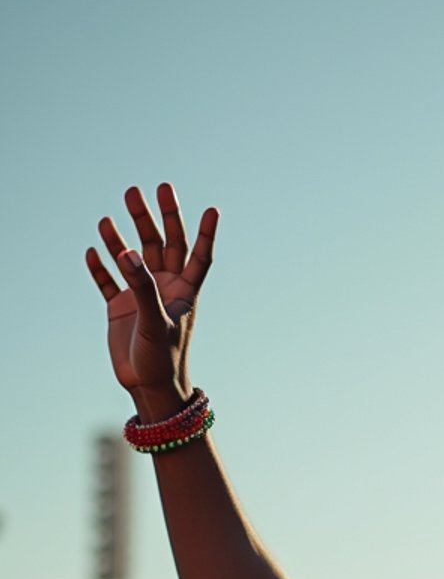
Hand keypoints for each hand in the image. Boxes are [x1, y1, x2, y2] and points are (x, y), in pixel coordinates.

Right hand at [85, 183, 218, 407]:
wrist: (150, 389)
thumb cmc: (163, 359)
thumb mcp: (155, 321)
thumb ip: (142, 287)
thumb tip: (126, 253)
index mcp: (184, 291)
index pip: (199, 255)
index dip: (206, 233)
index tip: (213, 209)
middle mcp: (165, 288)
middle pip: (162, 245)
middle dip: (155, 218)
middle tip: (143, 190)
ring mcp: (142, 297)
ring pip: (133, 258)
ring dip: (122, 237)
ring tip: (110, 215)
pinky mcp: (121, 310)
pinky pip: (109, 282)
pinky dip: (102, 267)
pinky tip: (94, 250)